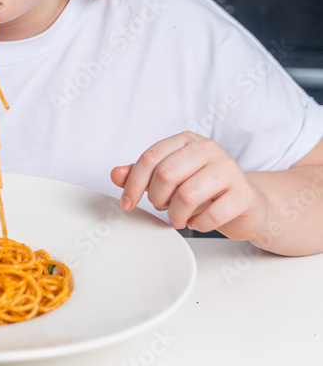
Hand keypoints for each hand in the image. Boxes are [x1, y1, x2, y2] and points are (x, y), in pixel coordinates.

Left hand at [110, 130, 267, 239]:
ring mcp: (229, 169)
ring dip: (176, 215)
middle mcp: (209, 149)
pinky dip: (198, 225)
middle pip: (167, 174)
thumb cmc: (205, 189)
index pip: (151, 157)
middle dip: (158, 199)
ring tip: (180, 218)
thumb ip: (143, 174)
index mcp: (187, 140)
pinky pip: (211, 214)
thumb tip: (116, 174)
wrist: (248, 203)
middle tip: (163, 208)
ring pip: (187, 195)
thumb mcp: (171, 178)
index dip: (133, 183)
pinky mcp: (244, 193)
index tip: (127, 203)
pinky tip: (199, 222)